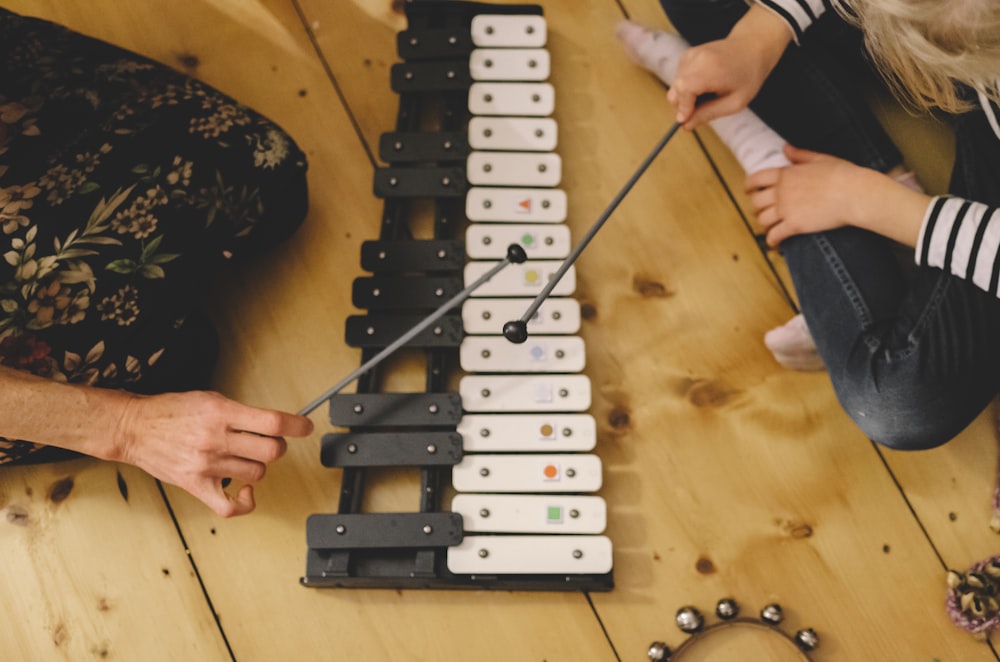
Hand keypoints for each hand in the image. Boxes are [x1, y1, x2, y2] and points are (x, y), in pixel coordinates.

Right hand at [113, 390, 312, 516]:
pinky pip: (231, 506)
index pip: (272, 422)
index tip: (305, 426)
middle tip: (268, 443)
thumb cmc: (172, 411)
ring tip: (244, 458)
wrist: (134, 428)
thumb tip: (273, 423)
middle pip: (270, 451)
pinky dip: (246, 502)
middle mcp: (215, 439)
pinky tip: (246, 491)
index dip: (296, 425)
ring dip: (257, 466)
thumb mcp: (210, 399)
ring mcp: (206, 465)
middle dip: (276, 447)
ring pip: (256, 474)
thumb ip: (240, 412)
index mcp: (221, 413)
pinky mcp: (196, 485)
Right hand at [667, 5, 790, 127]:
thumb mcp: (735, 102)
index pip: (684, 91)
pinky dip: (687, 87)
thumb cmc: (748, 75)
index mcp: (711, 69)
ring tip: (707, 96)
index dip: (682, 109)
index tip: (685, 122)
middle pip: (675, 90)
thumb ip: (708, 114)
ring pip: (675, 86)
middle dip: (682, 105)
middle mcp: (697, 59)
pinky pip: (678, 78)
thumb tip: (686, 125)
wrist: (752, 46)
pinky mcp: (687, 55)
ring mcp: (690, 55)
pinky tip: (704, 85)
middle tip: (699, 113)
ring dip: (686, 96)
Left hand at [747, 145, 878, 245]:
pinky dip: (772, 241)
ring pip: (762, 220)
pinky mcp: (794, 226)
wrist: (855, 194)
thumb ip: (799, 155)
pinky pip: (774, 236)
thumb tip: (785, 148)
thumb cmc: (842, 175)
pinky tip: (775, 243)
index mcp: (785, 174)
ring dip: (764, 224)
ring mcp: (786, 209)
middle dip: (756, 207)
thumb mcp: (819, 158)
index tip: (748, 190)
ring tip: (770, 226)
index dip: (748, 186)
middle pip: (755, 202)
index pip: (755, 179)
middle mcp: (781, 192)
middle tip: (761, 210)